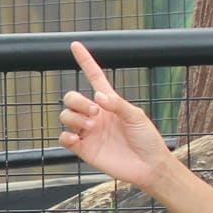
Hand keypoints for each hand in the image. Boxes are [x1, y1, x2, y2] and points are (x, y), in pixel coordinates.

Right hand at [57, 42, 175, 191]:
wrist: (148, 166)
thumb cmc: (147, 139)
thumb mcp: (137, 116)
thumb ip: (117, 104)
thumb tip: (98, 97)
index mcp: (110, 102)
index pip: (94, 77)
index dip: (85, 61)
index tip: (75, 45)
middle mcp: (96, 115)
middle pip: (72, 97)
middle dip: (78, 101)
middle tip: (95, 113)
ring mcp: (88, 132)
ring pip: (66, 116)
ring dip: (75, 118)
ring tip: (91, 127)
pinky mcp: (84, 149)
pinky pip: (64, 138)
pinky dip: (66, 136)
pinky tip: (78, 139)